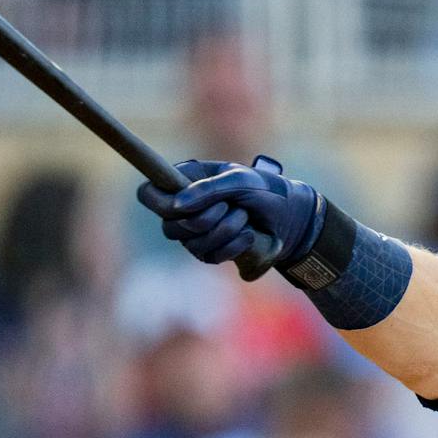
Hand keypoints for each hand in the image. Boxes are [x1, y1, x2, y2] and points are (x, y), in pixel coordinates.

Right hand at [136, 155, 322, 273]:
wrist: (290, 217)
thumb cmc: (264, 190)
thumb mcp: (239, 180)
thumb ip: (208, 189)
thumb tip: (177, 206)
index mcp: (184, 181)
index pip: (148, 194)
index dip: (159, 202)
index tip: (181, 204)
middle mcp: (184, 209)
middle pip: (168, 226)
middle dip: (203, 218)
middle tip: (230, 206)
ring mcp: (195, 234)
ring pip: (190, 244)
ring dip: (223, 230)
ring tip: (244, 217)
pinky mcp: (210, 253)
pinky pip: (209, 256)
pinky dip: (232, 246)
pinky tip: (248, 234)